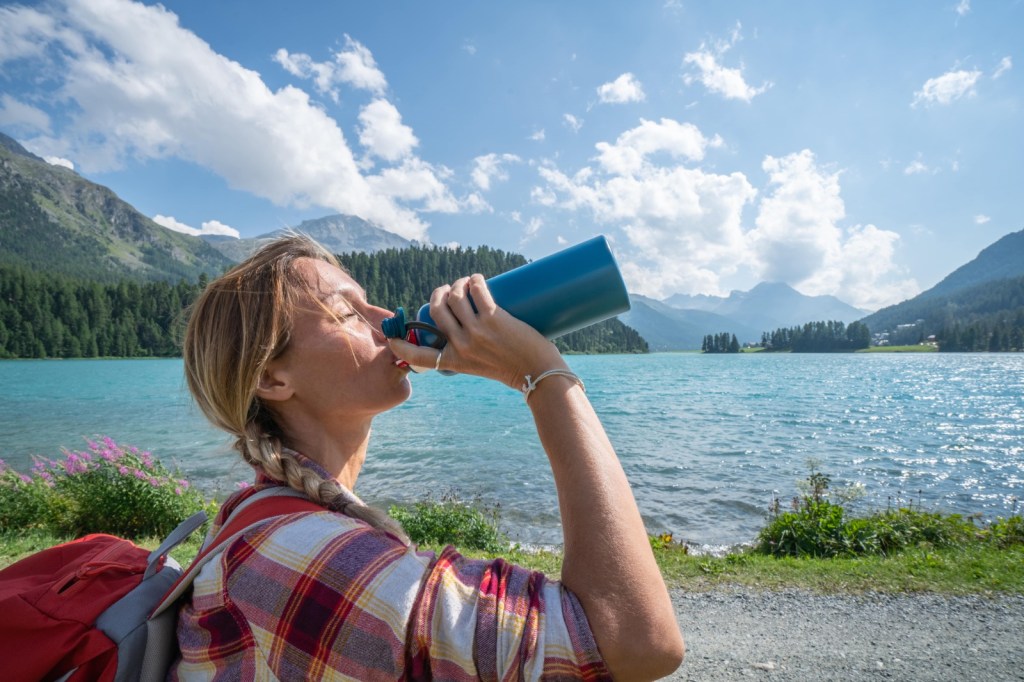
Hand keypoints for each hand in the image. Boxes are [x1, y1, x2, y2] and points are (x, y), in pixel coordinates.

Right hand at [387, 274, 565, 388]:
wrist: (537, 374)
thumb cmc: (515, 371)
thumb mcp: (480, 367)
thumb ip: (470, 352)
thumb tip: (468, 325)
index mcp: (453, 362)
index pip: (417, 355)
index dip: (401, 345)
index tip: (393, 338)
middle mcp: (460, 346)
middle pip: (437, 310)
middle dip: (440, 293)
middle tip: (450, 290)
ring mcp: (476, 332)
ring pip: (455, 297)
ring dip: (458, 284)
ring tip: (467, 283)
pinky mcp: (493, 318)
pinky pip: (477, 291)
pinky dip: (475, 280)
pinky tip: (477, 279)